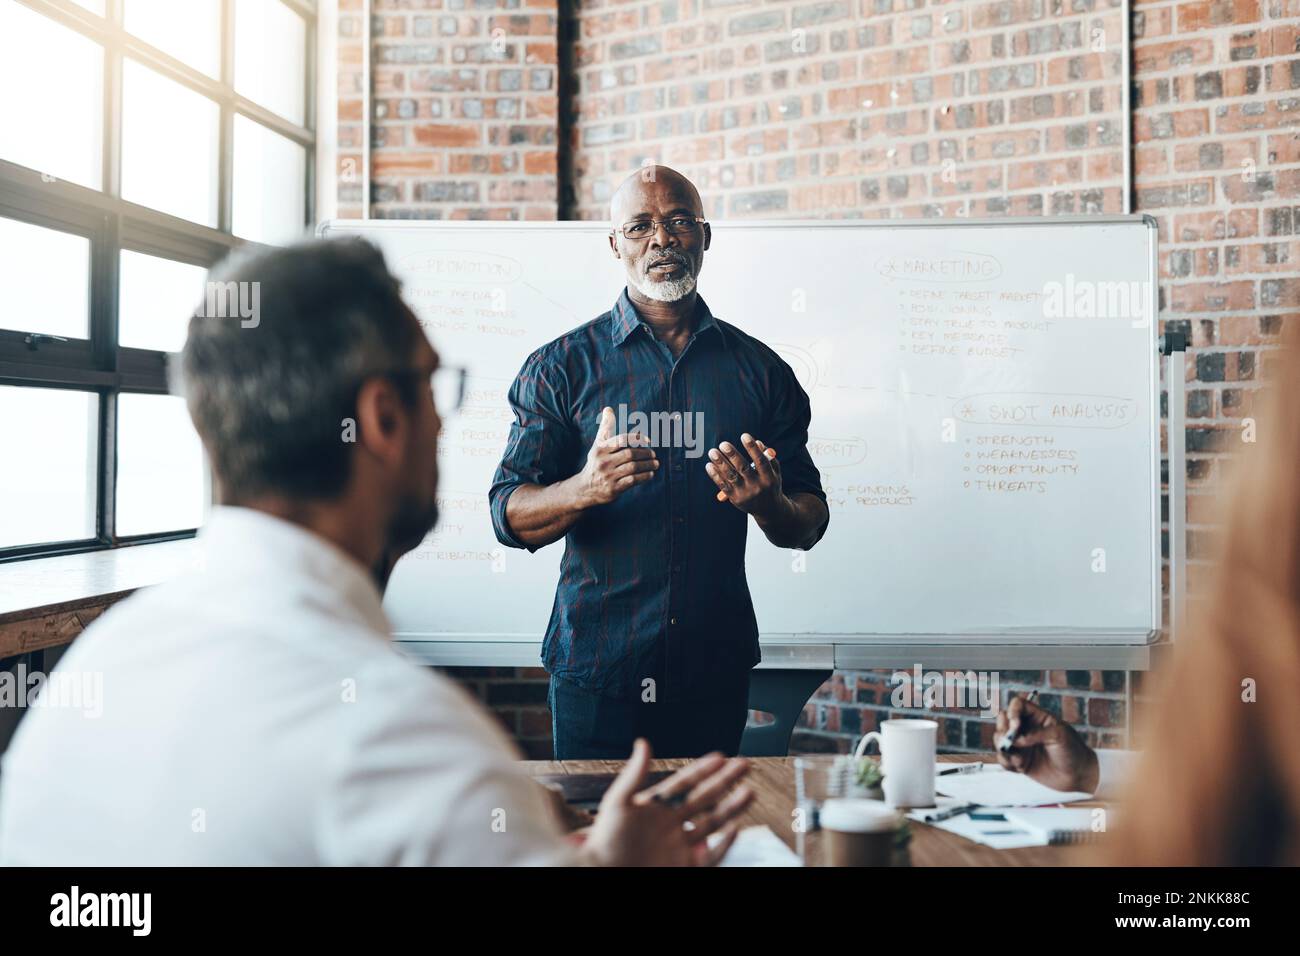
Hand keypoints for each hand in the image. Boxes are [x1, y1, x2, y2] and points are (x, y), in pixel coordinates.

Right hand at [577, 406, 657, 506]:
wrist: (585, 488)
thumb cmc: (596, 462)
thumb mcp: (598, 445)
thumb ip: (605, 427)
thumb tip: (608, 409)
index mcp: (601, 449)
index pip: (622, 440)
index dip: (637, 438)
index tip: (648, 440)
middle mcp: (604, 462)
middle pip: (630, 454)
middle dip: (645, 453)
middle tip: (653, 454)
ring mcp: (609, 476)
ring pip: (633, 467)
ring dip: (648, 465)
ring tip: (656, 464)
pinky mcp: (614, 488)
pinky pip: (633, 481)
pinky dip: (644, 477)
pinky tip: (650, 474)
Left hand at [579, 739, 754, 866]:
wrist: (603, 873)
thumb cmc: (603, 843)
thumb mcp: (617, 803)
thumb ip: (634, 774)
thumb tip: (643, 743)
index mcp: (654, 807)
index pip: (684, 783)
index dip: (703, 769)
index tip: (721, 756)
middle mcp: (670, 824)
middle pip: (704, 798)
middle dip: (725, 781)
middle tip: (744, 765)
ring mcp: (679, 845)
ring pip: (712, 823)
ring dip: (732, 807)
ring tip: (750, 791)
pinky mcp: (685, 866)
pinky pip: (711, 855)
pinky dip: (725, 843)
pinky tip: (736, 828)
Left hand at [705, 433, 784, 517]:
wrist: (768, 510)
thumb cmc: (770, 485)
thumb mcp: (775, 472)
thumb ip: (769, 457)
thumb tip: (757, 442)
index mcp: (769, 478)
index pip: (760, 461)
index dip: (753, 448)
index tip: (744, 435)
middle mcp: (757, 486)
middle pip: (743, 468)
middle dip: (732, 455)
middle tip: (723, 444)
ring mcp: (745, 493)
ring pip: (731, 476)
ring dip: (720, 463)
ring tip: (712, 452)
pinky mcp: (735, 498)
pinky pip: (723, 485)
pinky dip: (715, 475)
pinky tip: (709, 465)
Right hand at [995, 695, 1099, 793]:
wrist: (1080, 775)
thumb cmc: (1073, 751)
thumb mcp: (1059, 736)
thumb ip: (1036, 735)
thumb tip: (1016, 740)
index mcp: (1037, 717)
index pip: (1017, 705)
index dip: (1012, 711)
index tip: (1015, 724)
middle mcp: (1026, 729)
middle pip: (1003, 721)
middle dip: (1002, 730)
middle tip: (1008, 741)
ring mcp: (1022, 746)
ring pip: (999, 740)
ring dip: (1002, 747)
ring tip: (1016, 758)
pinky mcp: (1020, 762)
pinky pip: (1003, 759)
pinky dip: (1006, 762)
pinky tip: (1018, 766)